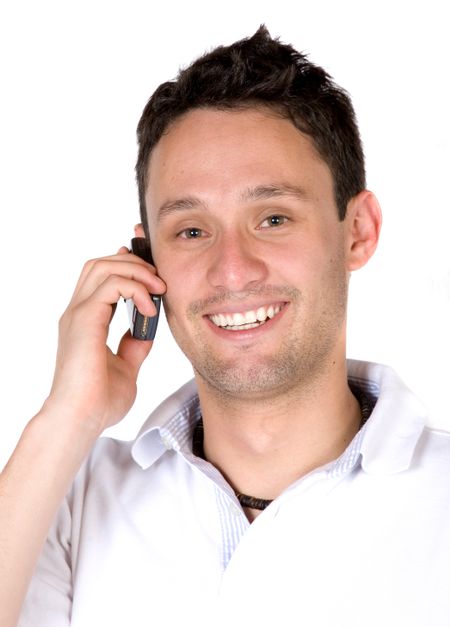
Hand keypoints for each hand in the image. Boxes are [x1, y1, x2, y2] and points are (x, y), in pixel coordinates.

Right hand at [45, 246, 165, 433]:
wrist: (80, 420)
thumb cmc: (97, 402)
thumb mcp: (126, 368)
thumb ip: (133, 347)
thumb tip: (146, 332)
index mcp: (84, 321)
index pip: (99, 277)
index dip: (124, 266)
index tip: (150, 273)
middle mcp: (78, 313)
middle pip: (100, 264)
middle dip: (134, 263)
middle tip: (159, 281)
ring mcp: (78, 314)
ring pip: (103, 266)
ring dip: (136, 271)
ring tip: (158, 289)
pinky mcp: (85, 320)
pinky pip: (112, 285)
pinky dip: (135, 289)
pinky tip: (150, 309)